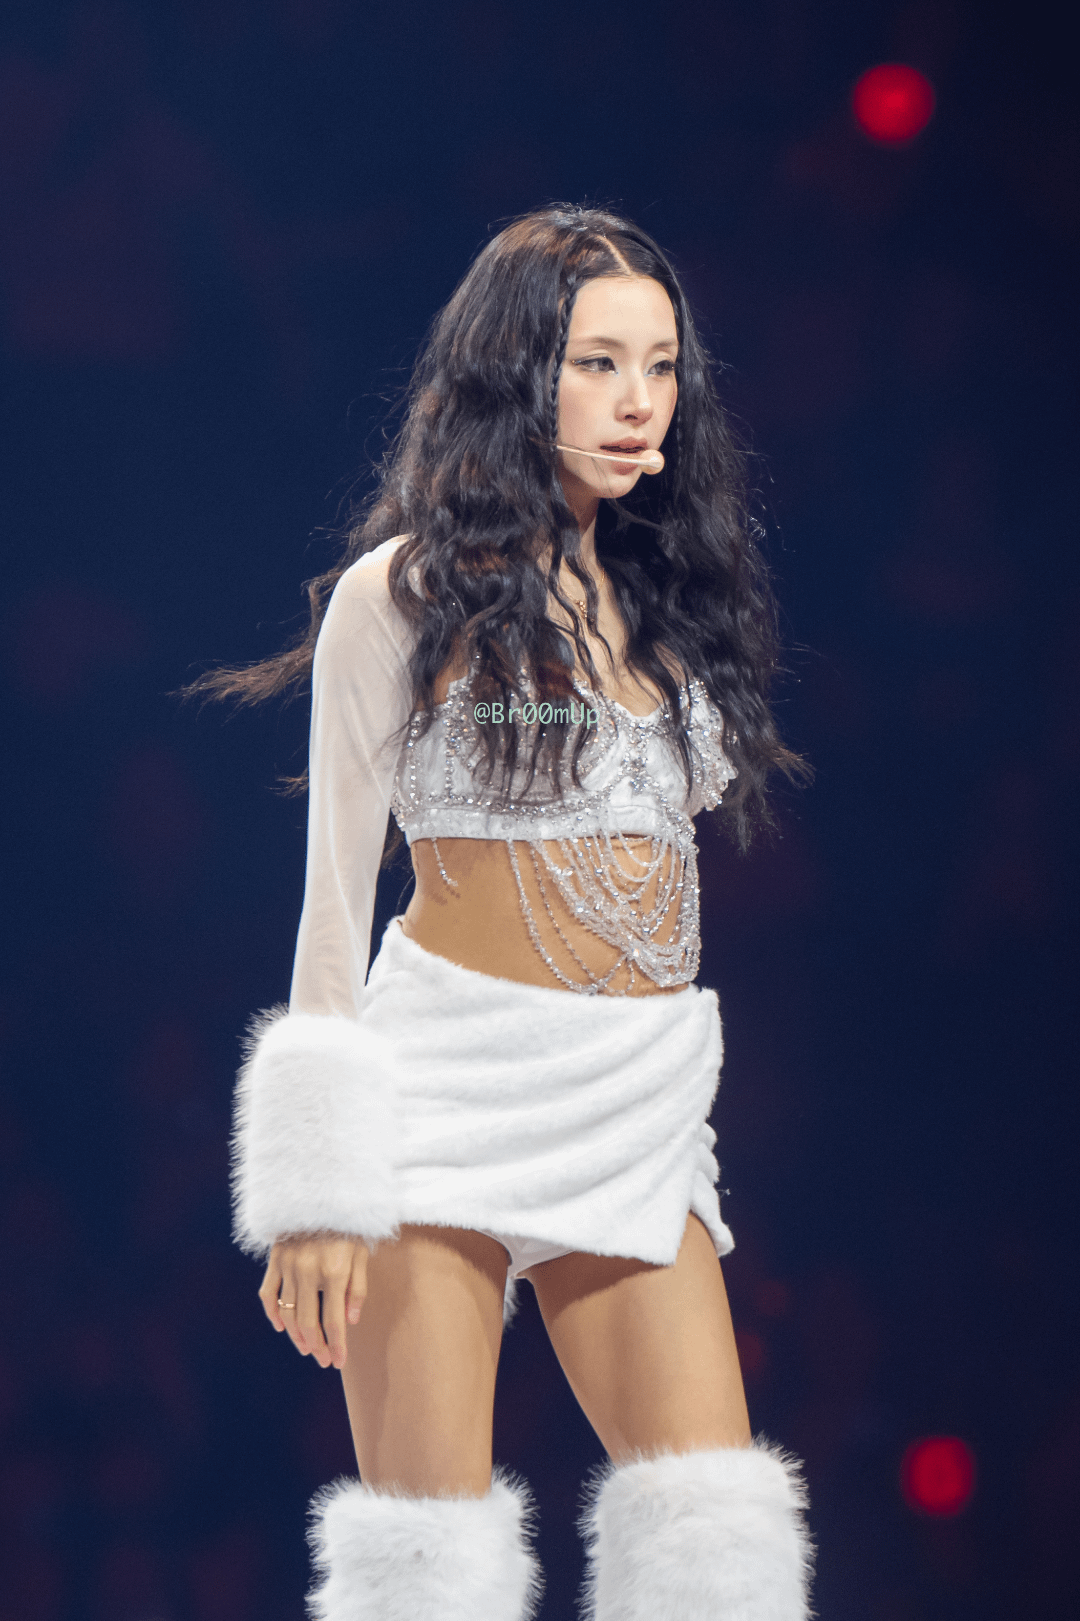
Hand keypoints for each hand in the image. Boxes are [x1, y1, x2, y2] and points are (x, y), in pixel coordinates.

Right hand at [259, 1235, 368, 1369]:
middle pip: (308, 1322)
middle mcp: (308, 1271)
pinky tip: (281, 1326)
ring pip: (288, 1312)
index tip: (338, 1362)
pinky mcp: (275, 1259)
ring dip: (296, 1335)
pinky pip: (268, 1293)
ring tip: (306, 1348)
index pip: (334, 1321)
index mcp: (334, 1271)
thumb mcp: (362, 1253)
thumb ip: (357, 1288)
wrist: (324, 1191)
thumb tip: (351, 1322)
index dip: (336, 1346)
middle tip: (322, 1360)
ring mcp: (288, 1265)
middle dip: (316, 1346)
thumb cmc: (350, 1224)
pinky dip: (272, 1313)